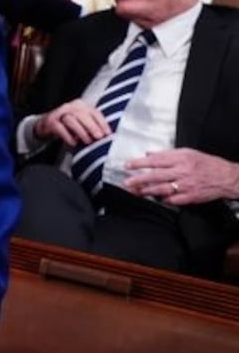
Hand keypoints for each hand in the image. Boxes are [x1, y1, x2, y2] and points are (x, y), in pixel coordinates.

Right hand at [34, 99, 110, 146]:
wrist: (46, 125)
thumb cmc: (68, 125)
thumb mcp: (81, 122)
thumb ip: (92, 125)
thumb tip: (106, 136)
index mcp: (81, 105)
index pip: (93, 112)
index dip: (102, 123)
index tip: (107, 133)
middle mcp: (70, 107)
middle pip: (82, 114)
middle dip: (92, 126)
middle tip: (98, 137)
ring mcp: (59, 113)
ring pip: (71, 120)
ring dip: (81, 131)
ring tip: (87, 141)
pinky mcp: (50, 121)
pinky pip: (59, 128)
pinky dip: (67, 136)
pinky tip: (73, 143)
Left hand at [123, 148, 238, 204]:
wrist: (227, 178)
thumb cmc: (207, 164)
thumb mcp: (188, 153)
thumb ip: (167, 153)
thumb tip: (149, 154)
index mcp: (181, 159)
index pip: (155, 160)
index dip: (140, 163)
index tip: (128, 165)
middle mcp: (182, 172)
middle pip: (156, 176)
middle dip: (139, 179)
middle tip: (127, 182)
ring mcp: (186, 186)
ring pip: (162, 189)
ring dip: (147, 191)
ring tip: (136, 191)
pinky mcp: (190, 197)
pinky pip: (173, 200)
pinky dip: (163, 199)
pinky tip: (156, 198)